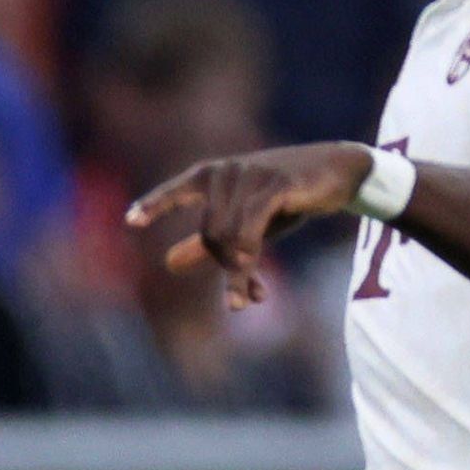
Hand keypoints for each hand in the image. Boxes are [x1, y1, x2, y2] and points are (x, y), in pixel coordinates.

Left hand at [123, 142, 374, 310]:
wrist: (340, 172)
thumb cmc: (288, 196)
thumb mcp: (245, 220)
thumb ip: (207, 241)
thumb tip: (169, 263)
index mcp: (212, 175)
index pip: (176, 190)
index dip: (154, 205)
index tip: (130, 221)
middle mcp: (226, 172)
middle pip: (210, 234)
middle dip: (226, 267)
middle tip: (243, 296)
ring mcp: (250, 175)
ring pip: (229, 238)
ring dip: (239, 273)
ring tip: (251, 298)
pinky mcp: (274, 185)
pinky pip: (249, 232)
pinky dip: (247, 261)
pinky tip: (250, 285)